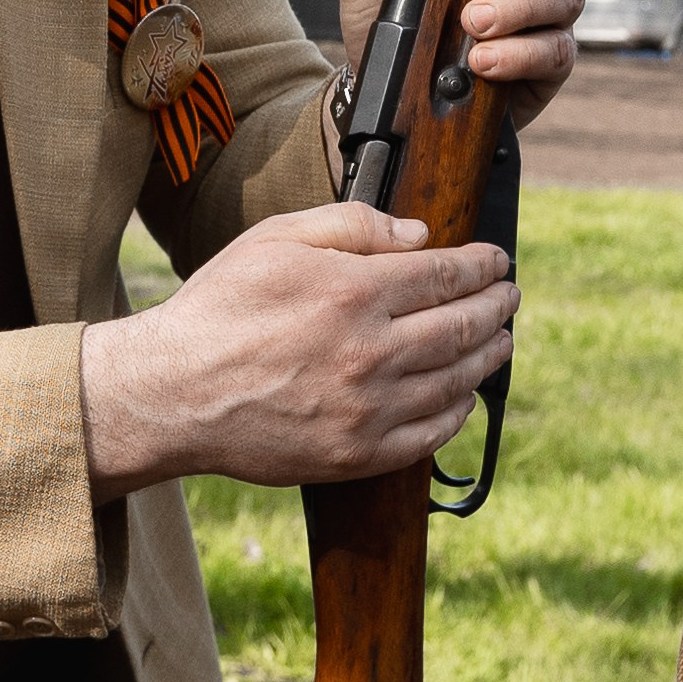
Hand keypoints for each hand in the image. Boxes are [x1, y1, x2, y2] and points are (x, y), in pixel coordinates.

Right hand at [79, 202, 516, 500]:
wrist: (173, 394)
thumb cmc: (219, 309)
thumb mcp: (275, 240)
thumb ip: (352, 226)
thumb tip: (418, 236)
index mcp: (354, 293)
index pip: (446, 275)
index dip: (481, 266)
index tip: (496, 261)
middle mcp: (371, 353)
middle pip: (463, 327)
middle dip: (496, 307)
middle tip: (510, 297)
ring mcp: (368, 410)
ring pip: (456, 381)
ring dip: (488, 357)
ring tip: (500, 341)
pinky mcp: (357, 455)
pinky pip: (430, 435)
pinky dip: (457, 412)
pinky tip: (462, 396)